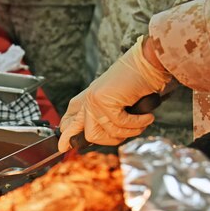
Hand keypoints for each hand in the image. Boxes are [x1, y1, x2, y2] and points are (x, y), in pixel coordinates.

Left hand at [58, 36, 171, 150]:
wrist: (147, 64)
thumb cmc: (136, 82)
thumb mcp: (116, 102)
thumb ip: (104, 117)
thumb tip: (91, 139)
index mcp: (87, 100)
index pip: (69, 121)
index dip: (68, 135)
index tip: (62, 146)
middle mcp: (88, 100)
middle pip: (90, 136)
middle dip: (111, 139)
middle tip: (128, 132)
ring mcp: (94, 100)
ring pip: (109, 132)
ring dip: (131, 131)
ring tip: (143, 122)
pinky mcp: (103, 100)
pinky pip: (120, 124)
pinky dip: (138, 123)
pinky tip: (146, 117)